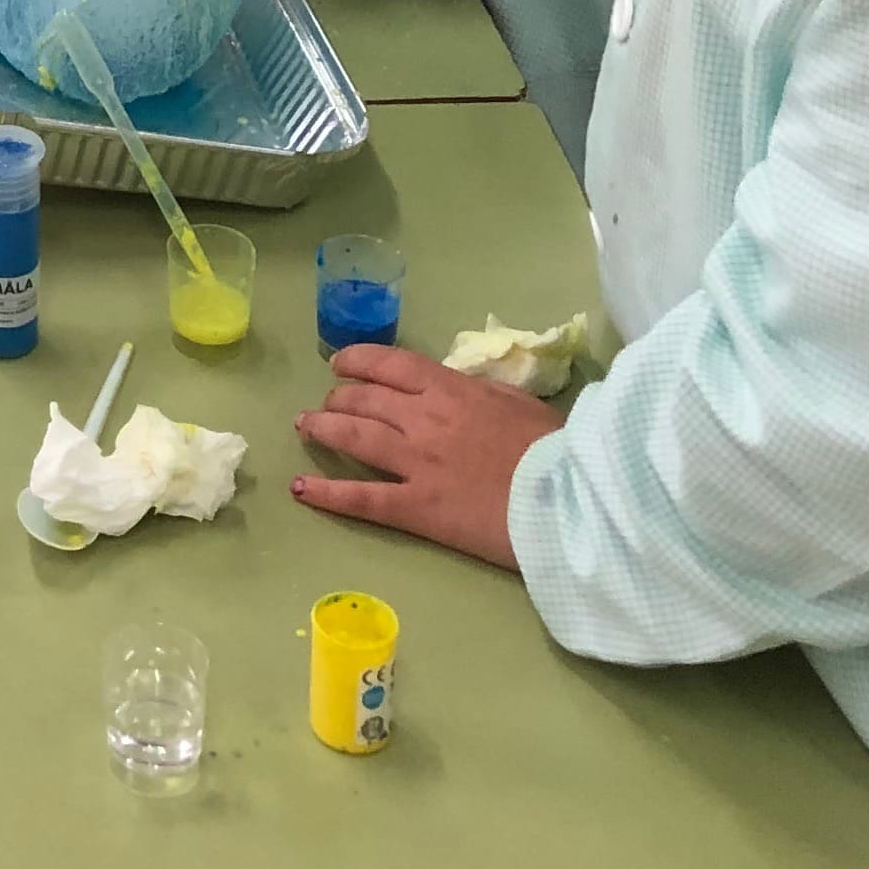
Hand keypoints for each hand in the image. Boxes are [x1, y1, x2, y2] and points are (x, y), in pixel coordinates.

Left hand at [291, 344, 561, 567]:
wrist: (568, 501)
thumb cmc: (554, 451)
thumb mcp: (521, 404)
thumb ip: (484, 394)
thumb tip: (462, 390)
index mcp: (451, 390)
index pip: (390, 365)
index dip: (358, 360)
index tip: (340, 364)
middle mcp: (423, 420)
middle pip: (364, 399)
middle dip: (338, 397)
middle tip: (325, 403)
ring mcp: (415, 463)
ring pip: (354, 437)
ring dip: (323, 429)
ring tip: (304, 428)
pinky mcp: (416, 508)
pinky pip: (362, 498)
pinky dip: (327, 494)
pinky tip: (301, 491)